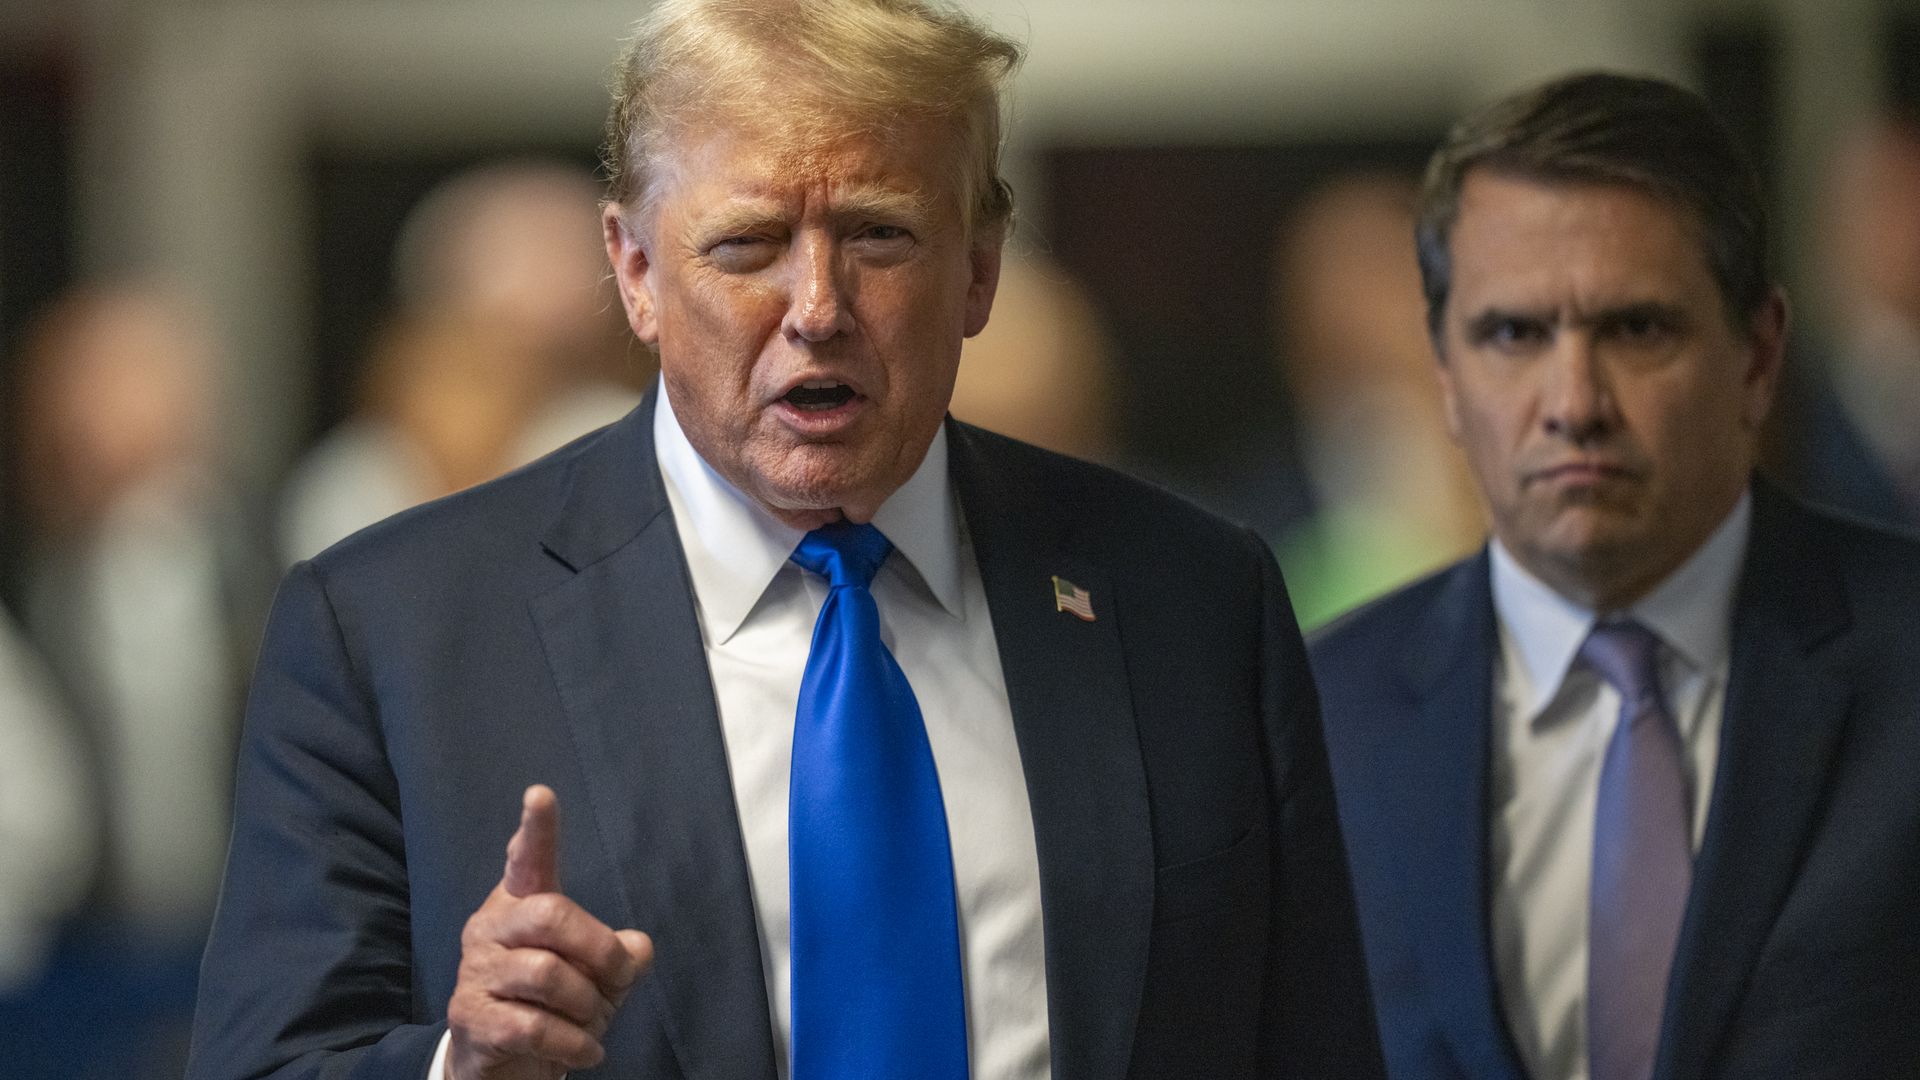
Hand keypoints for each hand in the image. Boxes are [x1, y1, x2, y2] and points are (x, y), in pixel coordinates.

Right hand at [447, 785, 653, 1079]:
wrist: (501, 1063)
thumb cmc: (553, 1004)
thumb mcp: (596, 976)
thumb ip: (619, 955)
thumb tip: (637, 949)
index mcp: (520, 904)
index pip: (527, 860)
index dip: (537, 830)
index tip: (541, 795)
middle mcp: (491, 928)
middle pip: (551, 914)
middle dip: (599, 949)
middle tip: (618, 979)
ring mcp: (476, 973)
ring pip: (547, 974)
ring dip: (588, 1006)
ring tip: (593, 1022)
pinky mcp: (472, 1019)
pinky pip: (535, 1026)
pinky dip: (574, 1043)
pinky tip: (587, 1050)